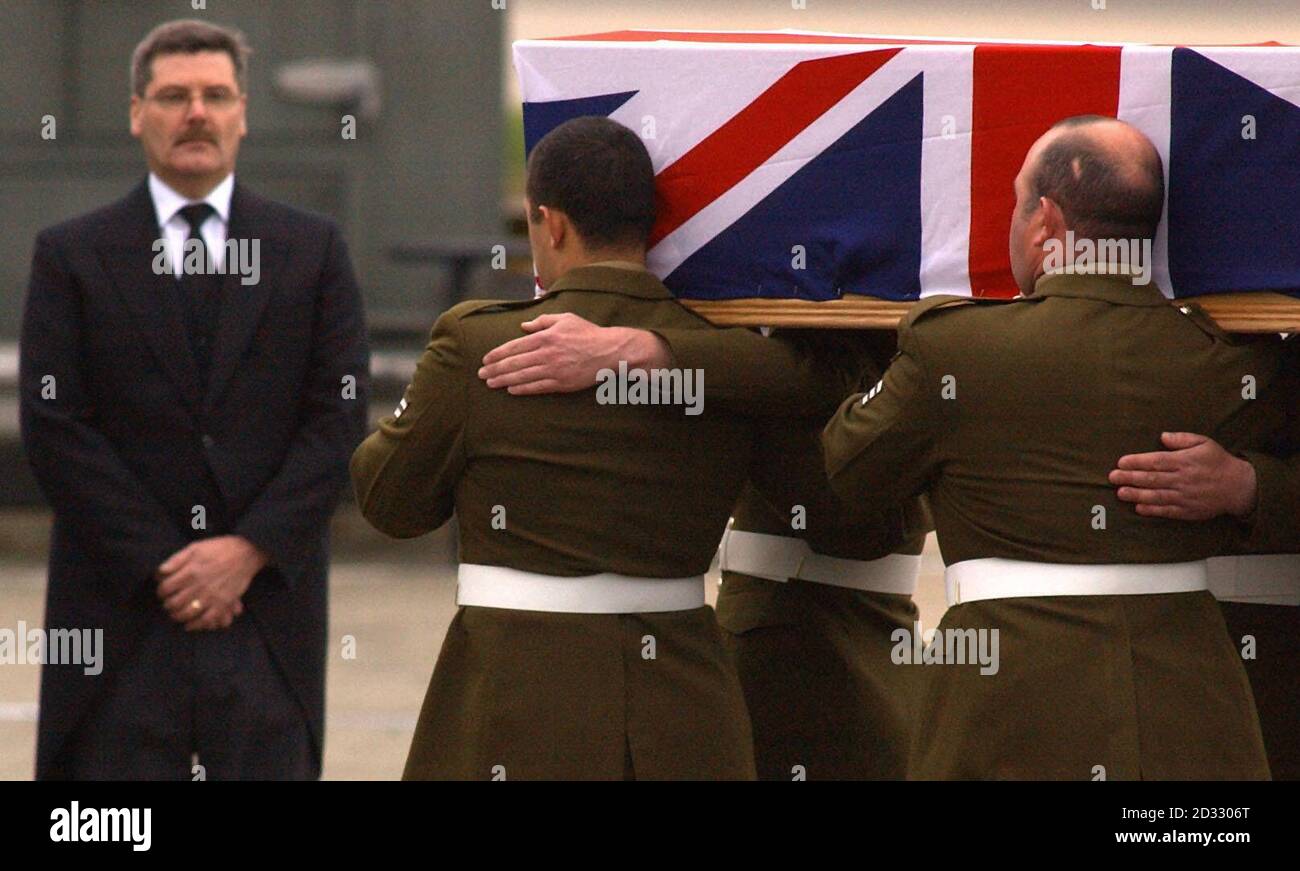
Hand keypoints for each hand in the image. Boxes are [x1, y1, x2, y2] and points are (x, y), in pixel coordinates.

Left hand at [155, 536, 267, 630]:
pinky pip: (206, 620)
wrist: (245, 553)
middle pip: (174, 603)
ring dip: (178, 616)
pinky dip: (195, 625)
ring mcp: (211, 596)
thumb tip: (159, 572)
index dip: (160, 592)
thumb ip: (176, 560)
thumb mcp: (195, 547)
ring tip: (176, 614)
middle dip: (167, 605)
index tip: (163, 592)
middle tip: (168, 604)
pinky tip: (189, 625)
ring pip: (187, 614)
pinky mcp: (223, 603)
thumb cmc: (219, 548)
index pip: (165, 588)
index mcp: (190, 571)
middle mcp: (199, 585)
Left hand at [477, 313, 671, 394]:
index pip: (515, 346)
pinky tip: (511, 390)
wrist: (609, 351)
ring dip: (504, 380)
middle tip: (481, 375)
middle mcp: (547, 353)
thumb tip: (524, 326)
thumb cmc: (587, 333)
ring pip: (523, 376)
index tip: (486, 360)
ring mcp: (554, 369)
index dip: (498, 354)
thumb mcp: (565, 319)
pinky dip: (522, 389)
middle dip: (495, 369)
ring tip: (491, 384)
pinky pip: (537, 387)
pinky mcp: (562, 383)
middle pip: (515, 363)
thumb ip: (542, 321)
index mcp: (546, 336)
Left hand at [1109, 432, 1257, 519]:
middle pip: (1152, 479)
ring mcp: (1185, 496)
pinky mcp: (1188, 511)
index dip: (1137, 462)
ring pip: (1156, 496)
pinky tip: (1138, 507)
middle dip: (1130, 478)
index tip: (1121, 462)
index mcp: (1185, 461)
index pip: (1156, 462)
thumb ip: (1182, 439)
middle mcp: (1183, 479)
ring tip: (1120, 493)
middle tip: (1112, 477)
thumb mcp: (1204, 443)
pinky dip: (1152, 510)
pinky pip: (1167, 511)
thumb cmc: (1218, 461)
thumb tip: (1162, 436)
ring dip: (1136, 495)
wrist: (1239, 486)